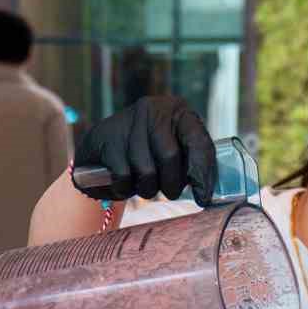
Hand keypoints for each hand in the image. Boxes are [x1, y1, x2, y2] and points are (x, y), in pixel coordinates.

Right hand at [73, 95, 216, 204]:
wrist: (102, 147)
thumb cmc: (146, 154)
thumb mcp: (173, 149)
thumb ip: (191, 162)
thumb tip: (205, 192)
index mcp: (178, 112)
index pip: (198, 142)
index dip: (202, 173)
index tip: (203, 198)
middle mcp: (154, 110)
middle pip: (170, 157)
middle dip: (171, 184)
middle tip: (168, 191)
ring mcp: (129, 121)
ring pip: (146, 171)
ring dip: (147, 189)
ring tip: (143, 183)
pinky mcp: (108, 138)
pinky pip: (123, 177)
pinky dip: (125, 189)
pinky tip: (124, 180)